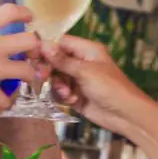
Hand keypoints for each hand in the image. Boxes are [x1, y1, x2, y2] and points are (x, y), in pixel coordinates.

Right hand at [0, 4, 37, 118]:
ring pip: (27, 71)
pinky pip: (7, 100)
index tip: (29, 18)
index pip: (11, 12)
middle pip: (30, 41)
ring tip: (18, 82)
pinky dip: (3, 104)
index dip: (25, 14)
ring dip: (25, 77)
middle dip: (33, 49)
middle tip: (28, 55)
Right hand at [41, 35, 155, 135]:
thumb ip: (62, 60)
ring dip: (58, 85)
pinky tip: (72, 100)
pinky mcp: (76, 94)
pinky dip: (63, 96)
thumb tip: (43, 44)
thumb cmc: (111, 88)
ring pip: (56, 78)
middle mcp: (81, 62)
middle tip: (43, 76)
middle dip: (49, 70)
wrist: (125, 115)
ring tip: (67, 93)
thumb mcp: (85, 72)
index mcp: (86, 50)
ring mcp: (78, 79)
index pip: (60, 43)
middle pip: (55, 61)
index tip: (32, 56)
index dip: (46, 48)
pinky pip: (60, 92)